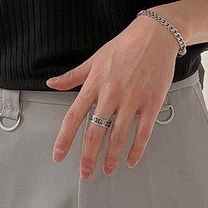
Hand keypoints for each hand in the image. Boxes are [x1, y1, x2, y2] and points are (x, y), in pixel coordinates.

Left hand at [45, 14, 179, 177]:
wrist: (155, 35)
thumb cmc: (125, 45)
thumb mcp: (94, 59)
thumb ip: (73, 76)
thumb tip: (51, 83)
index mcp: (94, 83)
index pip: (74, 116)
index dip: (65, 138)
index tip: (59, 155)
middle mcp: (111, 93)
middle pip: (95, 131)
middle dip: (88, 156)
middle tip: (85, 173)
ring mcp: (132, 99)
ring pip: (118, 135)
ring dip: (111, 156)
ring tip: (107, 170)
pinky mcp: (151, 102)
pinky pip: (143, 131)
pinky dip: (137, 149)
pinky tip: (131, 160)